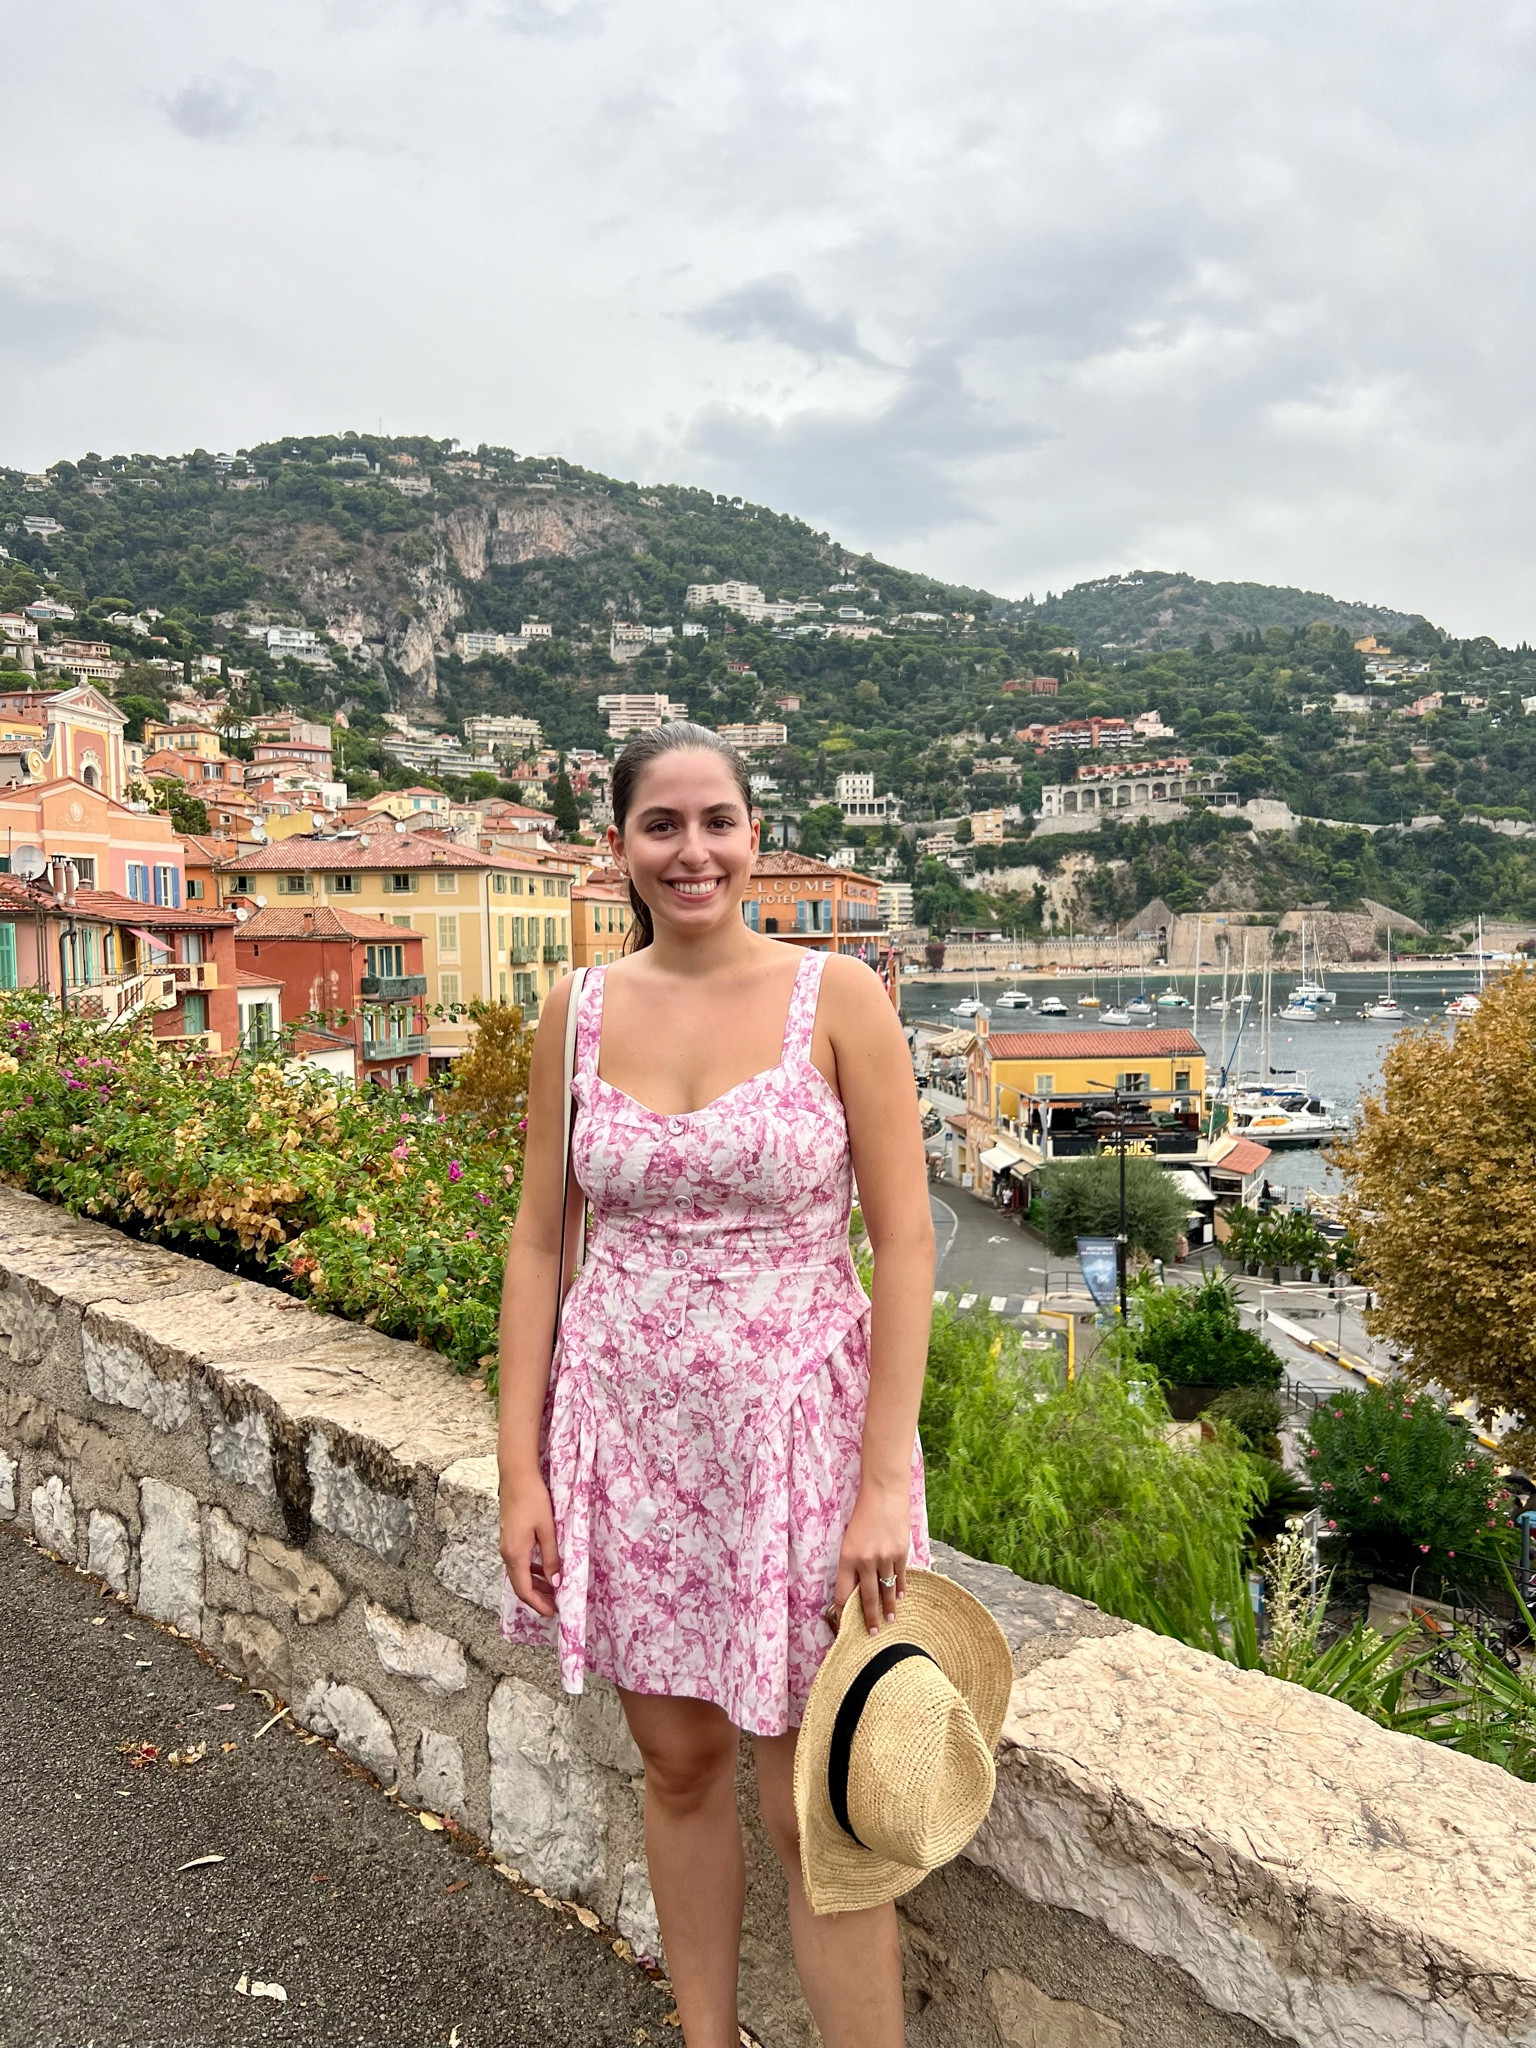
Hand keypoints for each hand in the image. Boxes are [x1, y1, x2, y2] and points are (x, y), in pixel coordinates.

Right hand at [499, 1471, 560, 1617]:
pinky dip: (531, 1571)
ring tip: (553, 1591)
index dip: (538, 1604)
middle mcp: (507, 1553)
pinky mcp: (509, 1537)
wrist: (516, 1475)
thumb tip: (556, 1582)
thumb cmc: (533, 1499)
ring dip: (535, 1585)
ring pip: (520, 1573)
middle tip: (556, 1606)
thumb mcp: (547, 1529)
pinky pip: (519, 1562)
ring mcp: (506, 1545)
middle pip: (520, 1585)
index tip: (553, 1613)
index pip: (524, 1590)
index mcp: (515, 1554)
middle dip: (537, 1598)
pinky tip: (544, 1569)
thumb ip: (551, 1556)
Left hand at [832, 1481, 909, 1636]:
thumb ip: (853, 1564)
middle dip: (870, 1618)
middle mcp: (865, 1561)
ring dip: (889, 1607)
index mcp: (847, 1558)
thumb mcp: (850, 1540)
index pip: (843, 1593)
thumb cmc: (863, 1515)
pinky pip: (900, 1577)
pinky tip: (901, 1598)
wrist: (884, 1494)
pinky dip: (900, 1589)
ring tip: (891, 1620)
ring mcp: (885, 1558)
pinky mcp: (901, 1553)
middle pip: (866, 1597)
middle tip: (873, 1633)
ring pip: (886, 1590)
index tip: (846, 1626)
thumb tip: (856, 1589)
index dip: (843, 1612)